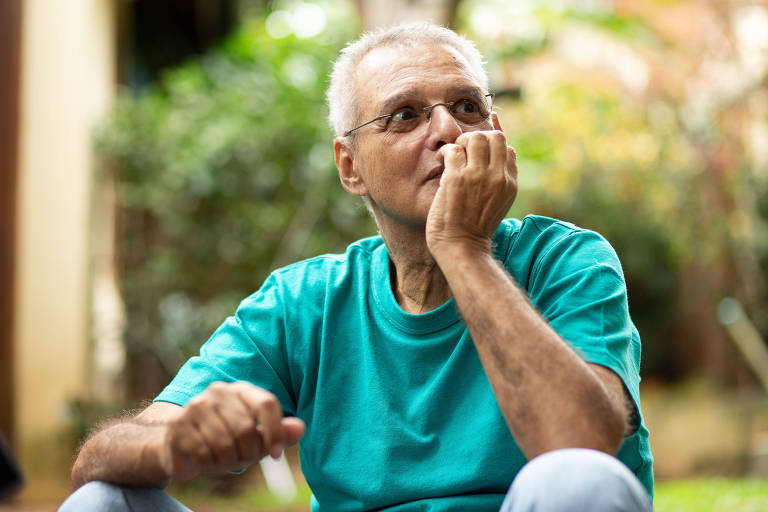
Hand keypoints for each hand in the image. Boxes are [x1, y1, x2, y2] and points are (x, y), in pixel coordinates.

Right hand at [159, 381, 304, 480]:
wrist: (177, 445)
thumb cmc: (224, 442)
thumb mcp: (255, 440)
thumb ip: (279, 434)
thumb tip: (301, 427)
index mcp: (242, 390)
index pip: (267, 403)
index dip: (276, 431)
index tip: (277, 455)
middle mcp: (219, 391)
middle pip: (246, 428)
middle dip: (248, 453)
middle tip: (242, 460)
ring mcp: (196, 405)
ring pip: (224, 442)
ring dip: (227, 460)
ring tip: (223, 459)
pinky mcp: (178, 424)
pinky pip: (203, 451)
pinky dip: (208, 463)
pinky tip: (205, 459)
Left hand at [426, 128, 516, 258]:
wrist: (462, 247)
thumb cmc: (475, 228)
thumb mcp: (498, 204)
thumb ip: (498, 182)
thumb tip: (490, 159)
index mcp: (510, 183)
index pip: (508, 149)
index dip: (491, 149)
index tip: (476, 159)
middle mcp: (497, 176)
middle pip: (494, 137)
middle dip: (477, 139)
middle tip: (463, 153)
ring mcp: (477, 176)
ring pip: (474, 138)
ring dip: (460, 143)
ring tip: (452, 156)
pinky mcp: (456, 178)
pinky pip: (452, 149)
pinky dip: (444, 151)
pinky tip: (440, 161)